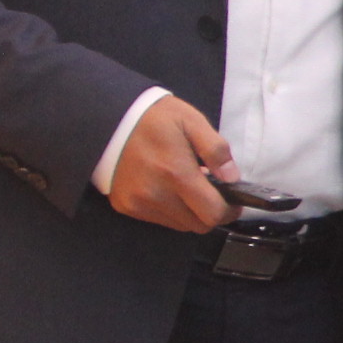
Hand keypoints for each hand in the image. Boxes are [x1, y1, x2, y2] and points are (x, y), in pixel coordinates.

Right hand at [108, 96, 236, 232]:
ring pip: (179, 225)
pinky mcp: (126, 206)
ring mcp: (138, 203)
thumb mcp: (192, 121)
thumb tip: (232, 177)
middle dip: (212, 214)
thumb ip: (216, 150)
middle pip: (198, 225)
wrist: (108, 120)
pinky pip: (159, 220)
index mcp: (176, 173)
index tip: (233, 202)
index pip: (212, 213)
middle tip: (214, 195)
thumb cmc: (155, 118)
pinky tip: (169, 190)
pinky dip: (171, 211)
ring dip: (191, 213)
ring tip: (189, 189)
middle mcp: (156, 194)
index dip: (229, 211)